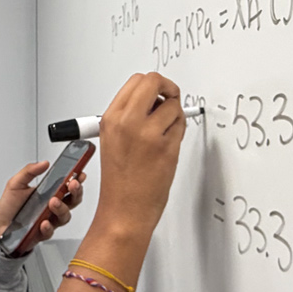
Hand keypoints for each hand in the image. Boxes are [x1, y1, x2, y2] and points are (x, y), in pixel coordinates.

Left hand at [0, 159, 82, 253]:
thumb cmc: (9, 206)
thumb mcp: (16, 184)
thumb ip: (29, 171)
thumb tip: (44, 163)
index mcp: (49, 193)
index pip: (68, 186)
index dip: (77, 180)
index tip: (79, 173)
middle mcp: (52, 207)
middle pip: (73, 200)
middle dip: (76, 192)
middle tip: (72, 185)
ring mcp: (49, 220)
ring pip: (65, 216)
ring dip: (62, 208)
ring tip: (53, 202)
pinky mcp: (42, 233)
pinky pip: (50, 231)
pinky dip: (48, 227)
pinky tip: (44, 222)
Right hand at [88, 72, 187, 237]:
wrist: (124, 210)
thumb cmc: (120, 181)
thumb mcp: (113, 140)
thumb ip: (130, 116)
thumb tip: (154, 99)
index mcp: (111, 119)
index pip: (136, 81)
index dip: (153, 84)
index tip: (158, 93)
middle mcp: (128, 122)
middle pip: (154, 81)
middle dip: (167, 88)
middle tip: (169, 100)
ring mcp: (148, 133)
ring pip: (173, 103)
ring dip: (174, 114)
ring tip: (165, 133)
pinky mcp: (166, 147)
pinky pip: (181, 125)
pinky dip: (179, 130)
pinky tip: (168, 145)